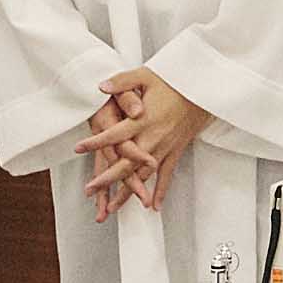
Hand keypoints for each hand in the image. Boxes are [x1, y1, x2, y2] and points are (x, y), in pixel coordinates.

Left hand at [81, 68, 210, 210]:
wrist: (204, 91)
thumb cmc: (175, 81)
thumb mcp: (147, 75)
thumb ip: (123, 81)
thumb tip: (100, 86)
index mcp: (143, 120)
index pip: (115, 134)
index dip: (96, 142)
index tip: (78, 148)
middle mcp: (152, 137)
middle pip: (126, 164)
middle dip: (106, 179)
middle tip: (89, 190)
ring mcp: (164, 147)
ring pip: (143, 175)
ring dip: (128, 192)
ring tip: (112, 207)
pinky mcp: (175, 151)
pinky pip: (167, 175)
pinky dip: (160, 191)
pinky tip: (153, 206)